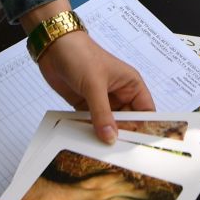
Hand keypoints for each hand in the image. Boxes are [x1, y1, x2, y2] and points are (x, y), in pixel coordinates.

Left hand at [37, 29, 153, 140]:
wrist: (54, 47)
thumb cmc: (81, 55)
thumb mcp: (94, 85)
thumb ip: (102, 114)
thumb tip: (111, 138)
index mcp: (131, 85)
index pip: (146, 111)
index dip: (145, 127)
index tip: (139, 145)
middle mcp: (120, 94)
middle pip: (128, 122)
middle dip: (123, 135)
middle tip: (116, 152)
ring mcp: (103, 101)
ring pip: (109, 125)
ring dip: (105, 135)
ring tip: (100, 150)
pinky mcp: (86, 105)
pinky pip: (92, 123)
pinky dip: (89, 131)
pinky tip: (86, 141)